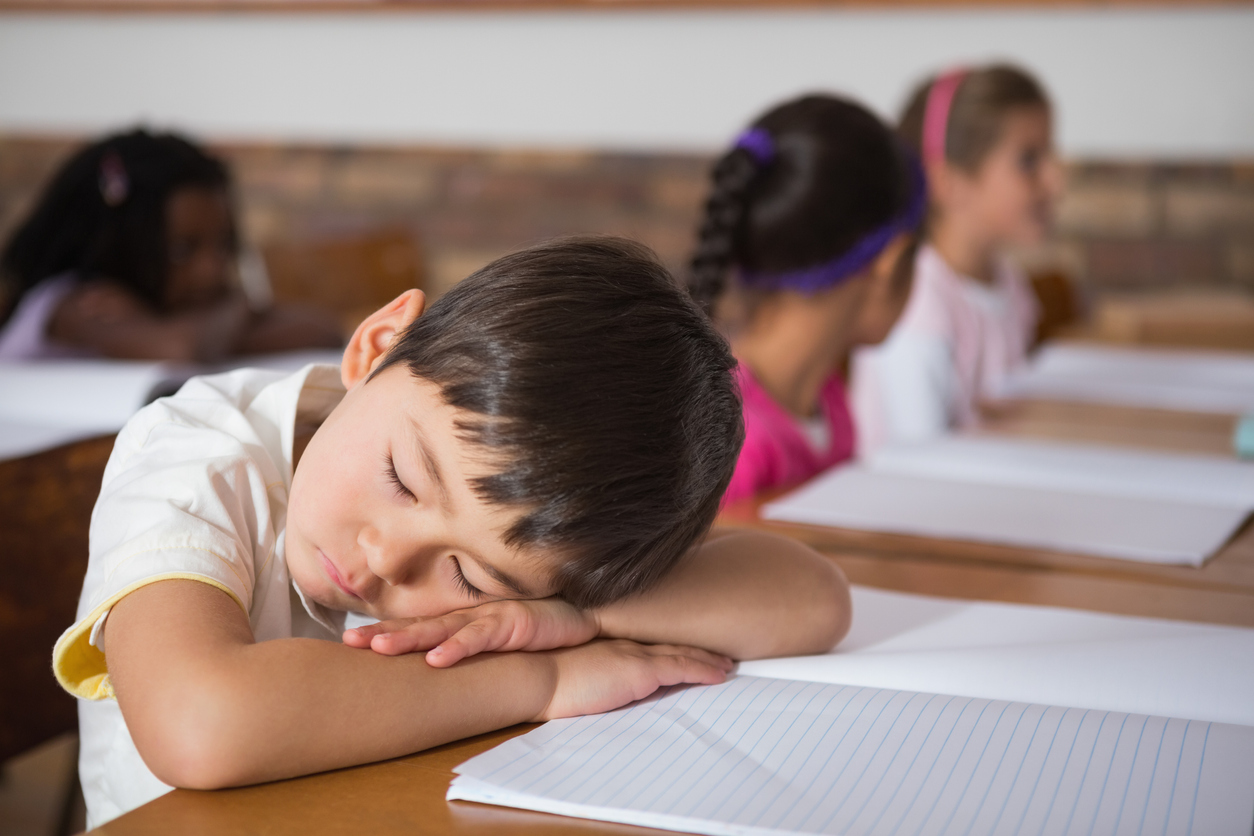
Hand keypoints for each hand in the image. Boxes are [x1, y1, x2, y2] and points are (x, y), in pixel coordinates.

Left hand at [343, 598, 599, 667]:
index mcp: (463, 622)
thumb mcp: (496, 643)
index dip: (384, 632)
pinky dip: (457, 647)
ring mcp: (489, 618)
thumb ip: (470, 650)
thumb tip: (438, 669)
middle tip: (348, 642)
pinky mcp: (513, 623)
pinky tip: (436, 658)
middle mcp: (470, 617)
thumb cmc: (538, 631)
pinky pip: (480, 637)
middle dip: (382, 634)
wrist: (582, 616)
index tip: (350, 643)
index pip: (417, 628)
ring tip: (379, 648)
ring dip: (409, 638)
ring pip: (442, 629)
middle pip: (418, 626)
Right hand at [537, 639, 733, 720]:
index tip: (688, 645)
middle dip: (697, 648)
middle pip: (671, 644)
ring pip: (683, 653)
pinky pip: (682, 668)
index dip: (672, 643)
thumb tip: (601, 690)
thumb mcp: (571, 674)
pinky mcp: (641, 669)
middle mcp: (626, 643)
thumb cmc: (542, 680)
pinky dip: (704, 669)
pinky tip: (721, 673)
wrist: (534, 675)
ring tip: (728, 664)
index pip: (649, 643)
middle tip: (720, 652)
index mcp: (609, 644)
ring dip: (707, 658)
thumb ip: (592, 675)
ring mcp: (635, 653)